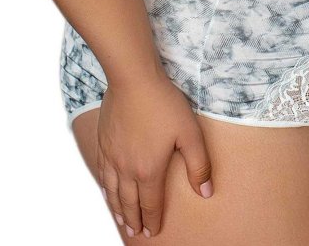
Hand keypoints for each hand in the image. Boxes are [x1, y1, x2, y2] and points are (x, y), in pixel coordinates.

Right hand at [97, 65, 213, 238]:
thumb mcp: (190, 133)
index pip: (150, 204)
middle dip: (134, 220)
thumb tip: (206, 192)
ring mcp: (112, 156)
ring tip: (121, 221)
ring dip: (118, 209)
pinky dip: (105, 189)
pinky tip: (107, 191)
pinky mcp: (103, 142)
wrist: (132, 79)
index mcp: (149, 170)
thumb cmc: (163, 103)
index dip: (153, 219)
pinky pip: (102, 173)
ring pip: (113, 192)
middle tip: (137, 233)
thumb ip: (198, 165)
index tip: (153, 231)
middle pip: (129, 202)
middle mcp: (127, 168)